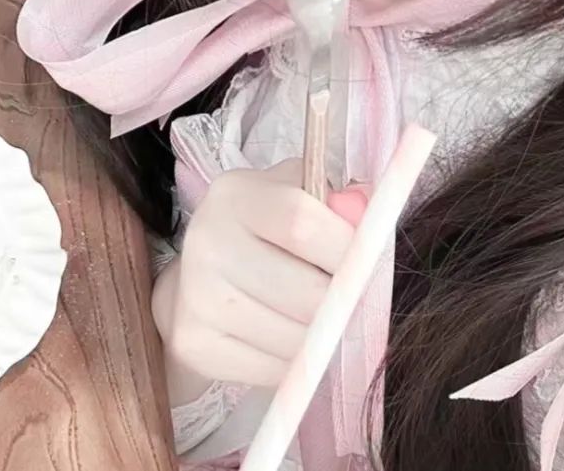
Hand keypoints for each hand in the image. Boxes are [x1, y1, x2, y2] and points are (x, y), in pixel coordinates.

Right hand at [153, 159, 364, 397]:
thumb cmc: (266, 228)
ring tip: (327, 320)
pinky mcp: (194, 344)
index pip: (303, 224)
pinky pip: (271, 369)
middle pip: (304, 291)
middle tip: (358, 301)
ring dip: (324, 337)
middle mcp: (208, 241)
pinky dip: (297, 363)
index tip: (369, 261)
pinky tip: (295, 339)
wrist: (200, 276)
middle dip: (344, 302)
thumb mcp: (299, 194)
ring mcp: (197, 297)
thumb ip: (338, 201)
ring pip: (293, 338)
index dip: (348, 249)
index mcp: (236, 195)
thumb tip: (367, 217)